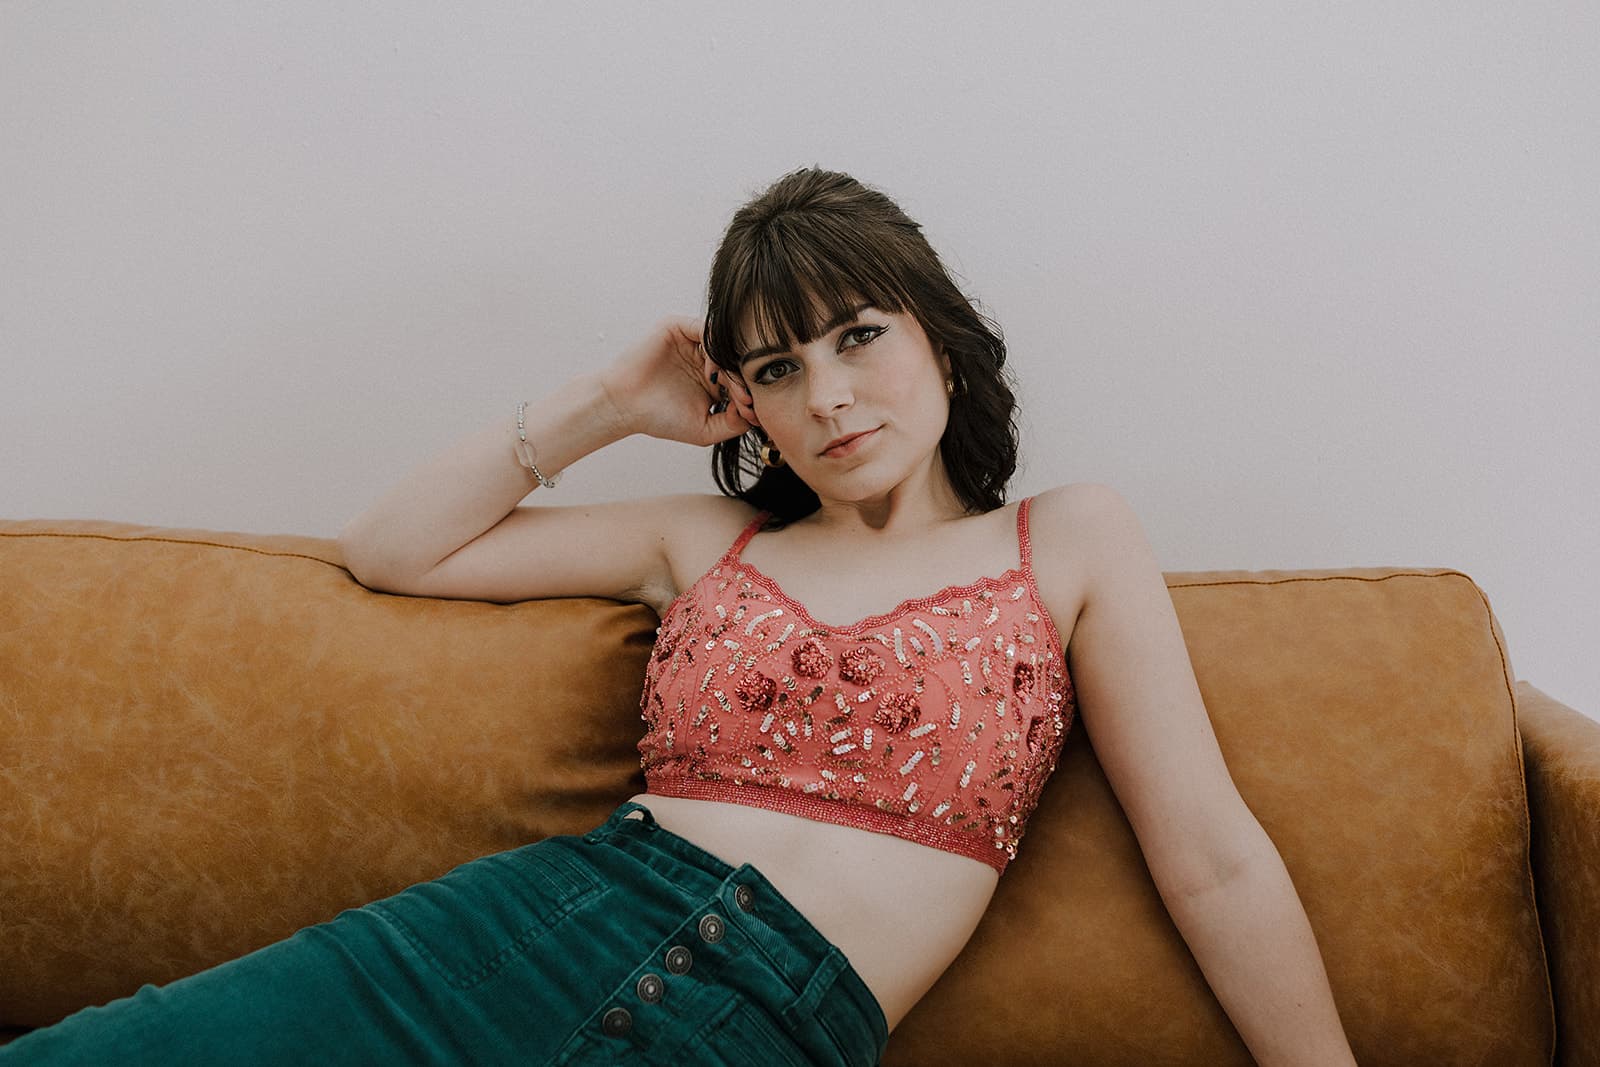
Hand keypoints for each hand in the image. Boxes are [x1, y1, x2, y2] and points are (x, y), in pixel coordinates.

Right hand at [597, 315, 759, 445]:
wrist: (624, 408)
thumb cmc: (660, 419)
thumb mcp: (705, 429)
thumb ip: (732, 424)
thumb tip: (755, 415)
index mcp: (714, 378)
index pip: (742, 377)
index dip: (751, 393)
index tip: (753, 412)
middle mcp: (705, 357)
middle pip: (737, 360)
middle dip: (745, 381)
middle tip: (746, 400)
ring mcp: (692, 341)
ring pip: (724, 345)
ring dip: (732, 366)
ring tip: (727, 388)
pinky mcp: (678, 328)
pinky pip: (706, 329)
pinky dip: (714, 349)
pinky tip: (711, 372)